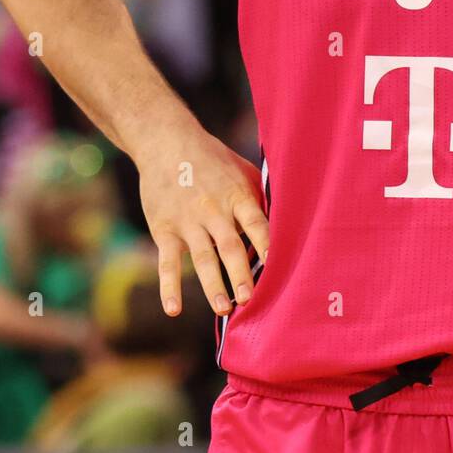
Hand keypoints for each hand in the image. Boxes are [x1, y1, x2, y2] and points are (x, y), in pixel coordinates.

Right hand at [138, 134, 270, 318]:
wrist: (167, 143)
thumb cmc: (214, 160)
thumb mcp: (243, 171)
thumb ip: (260, 198)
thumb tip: (288, 223)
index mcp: (237, 195)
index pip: (256, 223)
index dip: (268, 244)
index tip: (281, 268)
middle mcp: (213, 210)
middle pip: (230, 245)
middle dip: (241, 273)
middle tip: (250, 300)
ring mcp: (187, 221)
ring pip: (202, 258)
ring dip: (212, 286)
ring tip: (224, 310)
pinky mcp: (164, 229)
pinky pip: (167, 262)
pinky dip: (169, 287)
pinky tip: (173, 309)